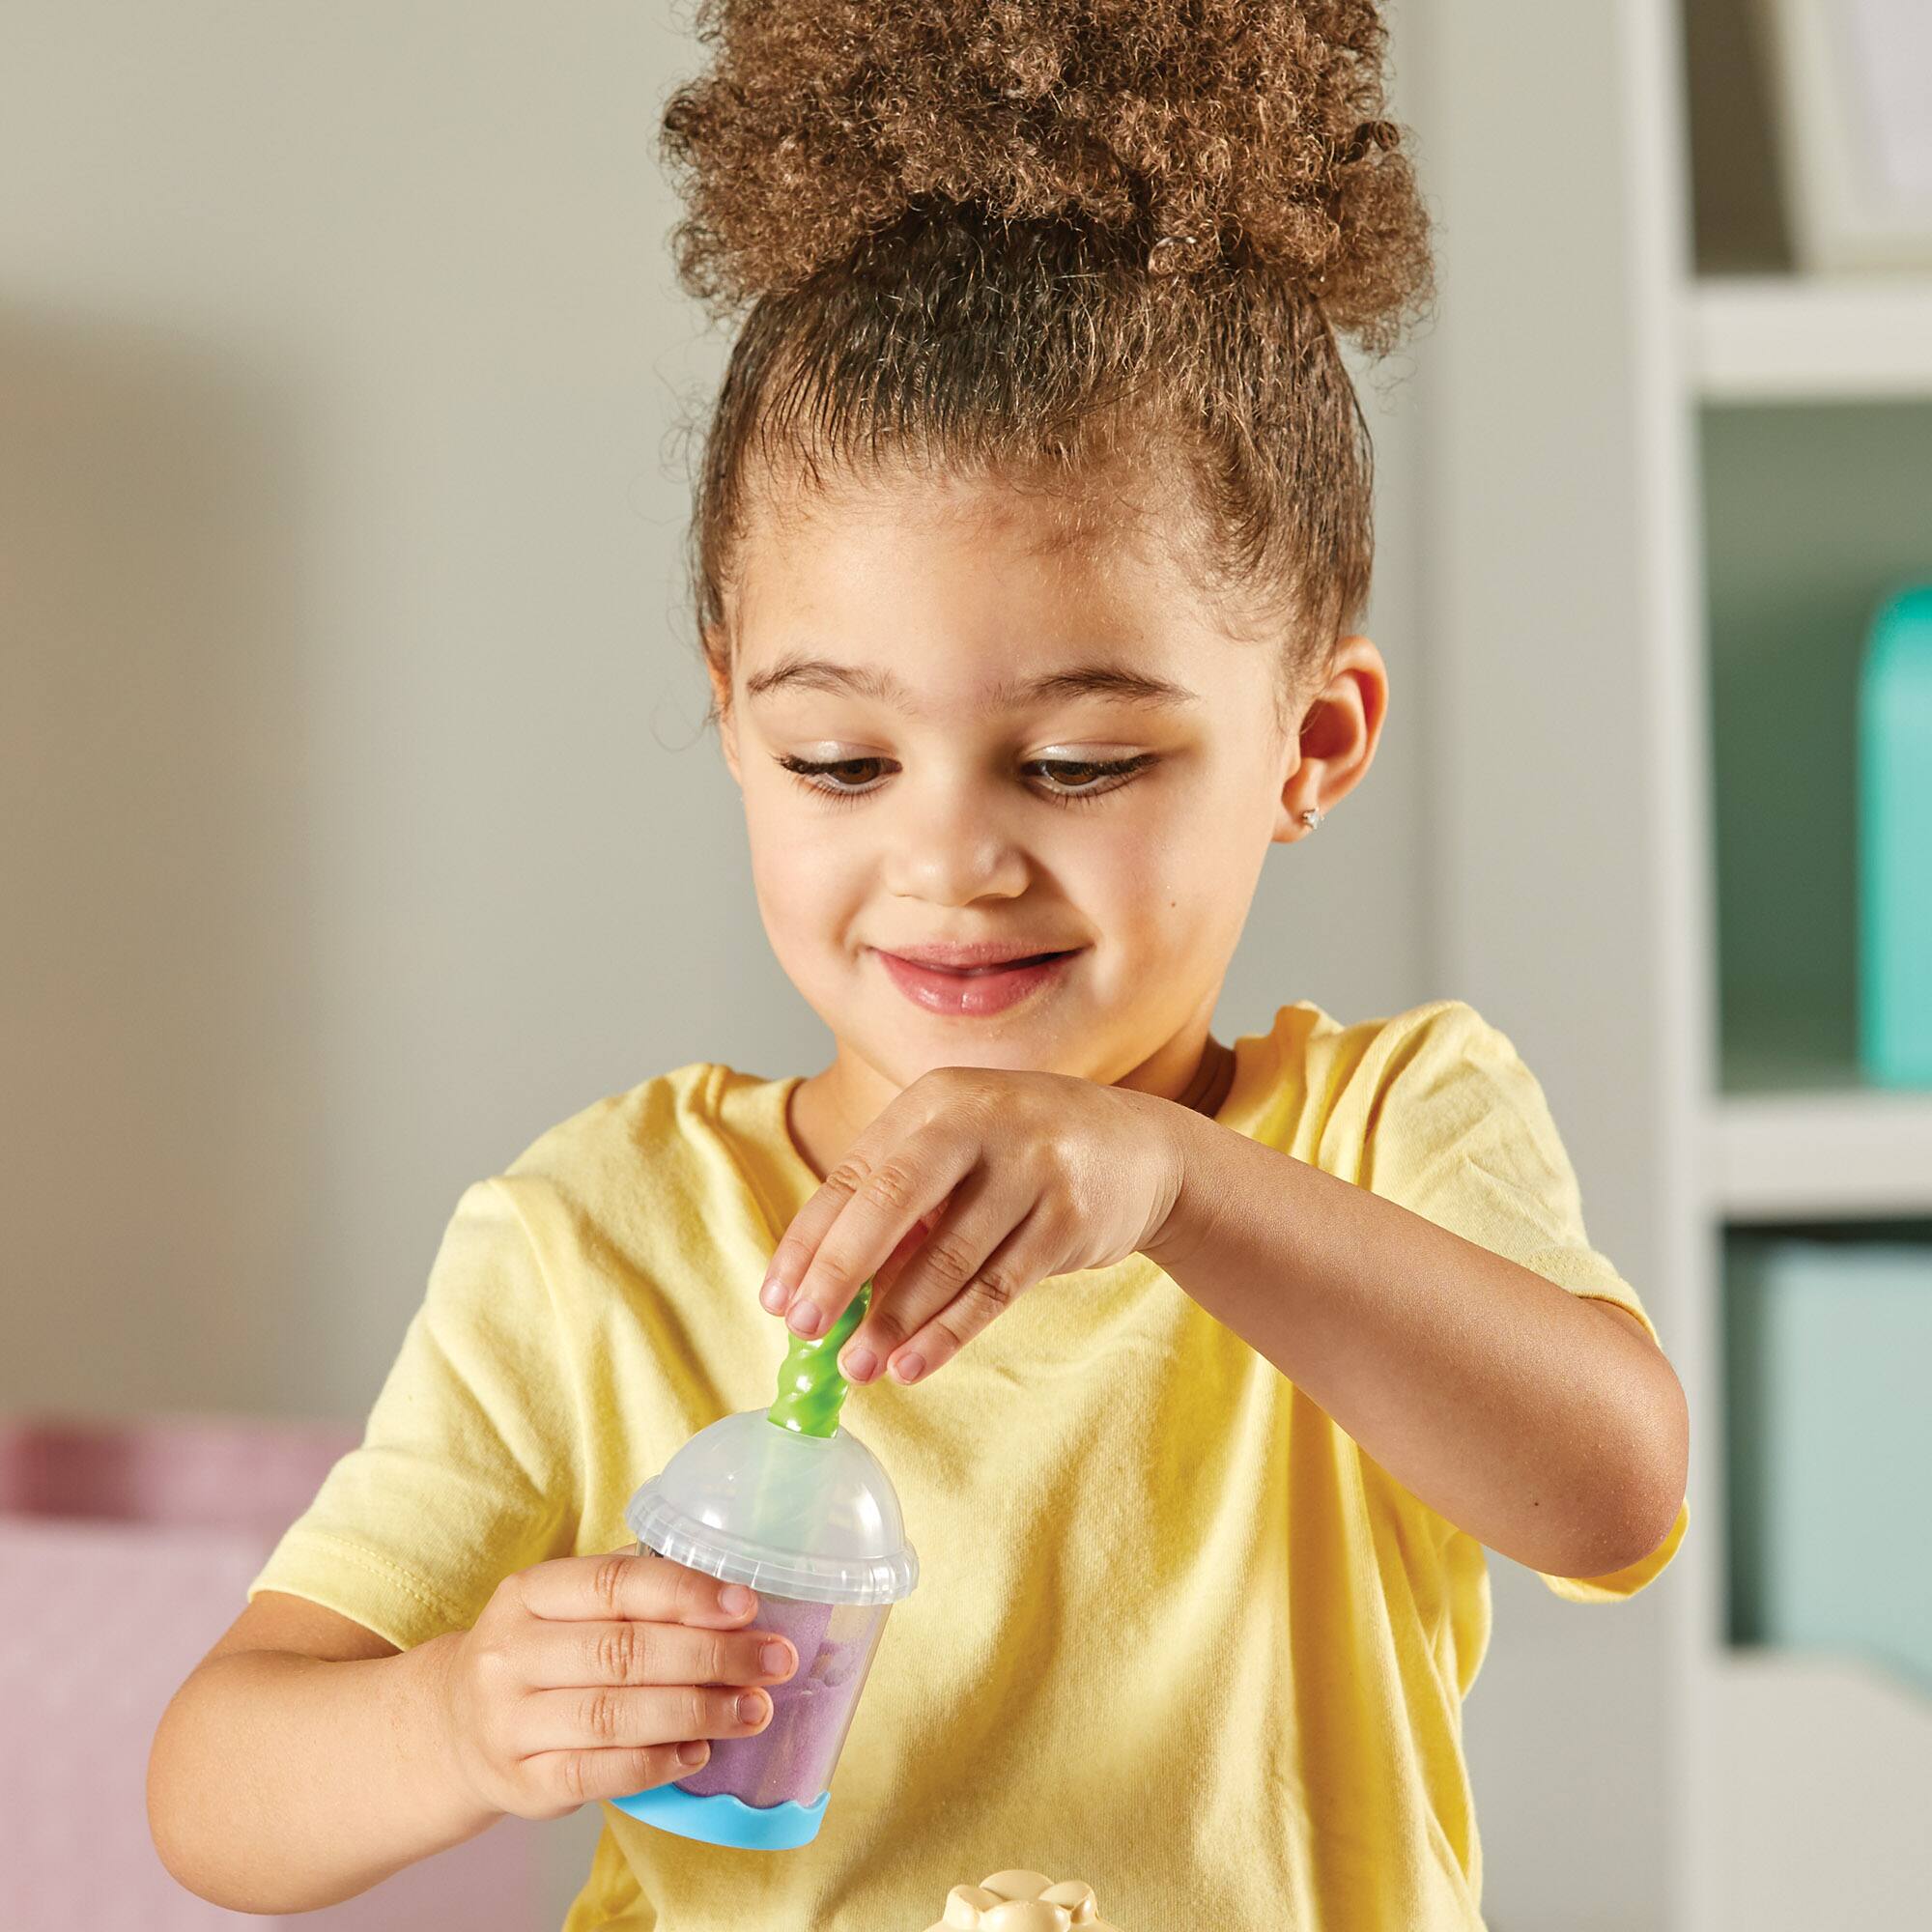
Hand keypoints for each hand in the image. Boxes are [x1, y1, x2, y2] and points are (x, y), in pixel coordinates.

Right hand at [429, 1550, 799, 1819]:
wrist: (455, 1727)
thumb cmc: (541, 1653)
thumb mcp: (566, 1606)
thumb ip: (634, 1593)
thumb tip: (733, 1596)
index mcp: (528, 1593)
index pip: (615, 1583)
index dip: (686, 1593)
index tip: (748, 1606)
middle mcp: (510, 1654)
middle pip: (624, 1653)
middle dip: (712, 1657)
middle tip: (774, 1662)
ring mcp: (509, 1723)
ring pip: (615, 1715)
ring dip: (697, 1712)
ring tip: (752, 1709)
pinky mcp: (521, 1784)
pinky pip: (599, 1774)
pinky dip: (656, 1764)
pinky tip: (698, 1752)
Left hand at [758, 1065, 1187, 1387]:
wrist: (1142, 1150)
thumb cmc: (1023, 1157)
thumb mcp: (960, 1152)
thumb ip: (899, 1205)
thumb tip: (824, 1289)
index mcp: (936, 1099)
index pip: (855, 1174)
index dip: (810, 1241)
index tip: (778, 1299)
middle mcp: (981, 1120)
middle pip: (893, 1199)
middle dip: (840, 1270)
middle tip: (805, 1329)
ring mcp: (1032, 1166)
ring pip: (948, 1256)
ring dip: (896, 1319)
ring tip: (859, 1366)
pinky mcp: (1070, 1217)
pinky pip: (997, 1287)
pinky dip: (950, 1331)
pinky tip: (915, 1364)